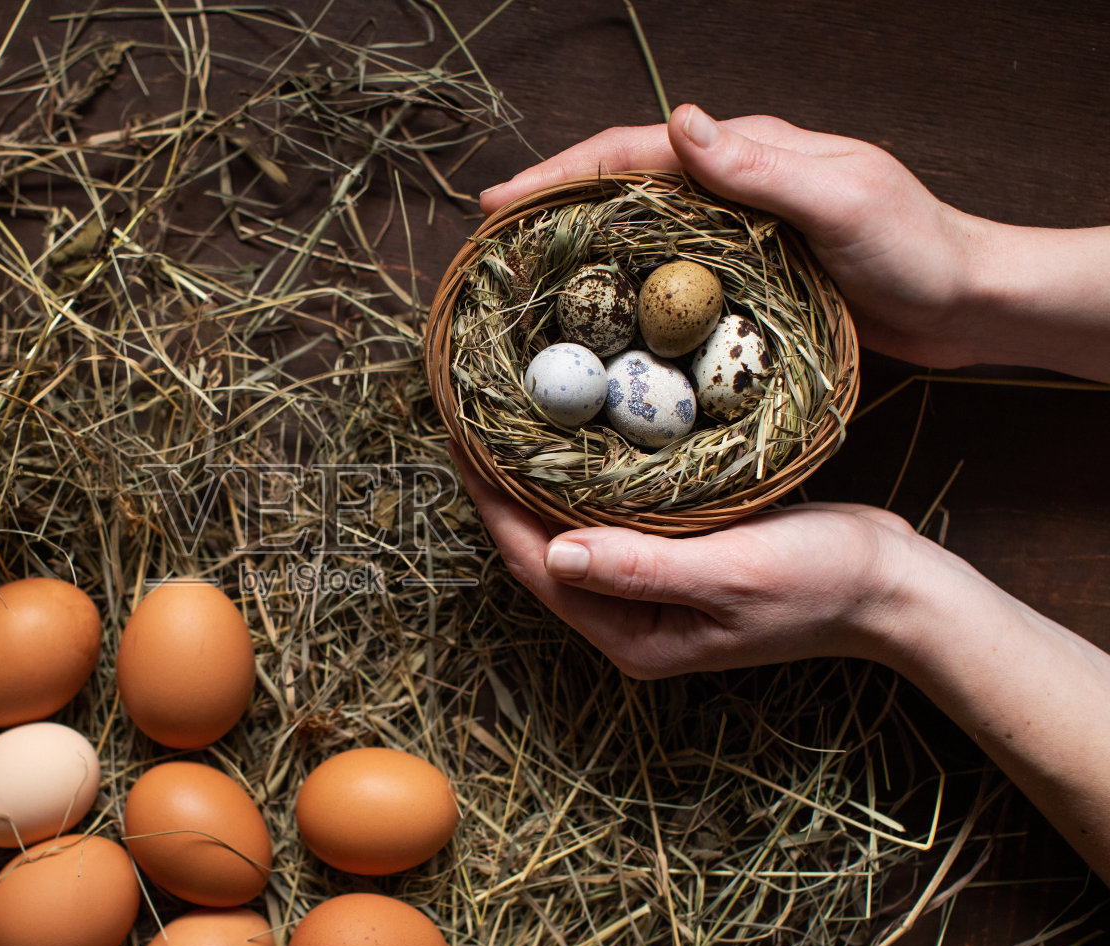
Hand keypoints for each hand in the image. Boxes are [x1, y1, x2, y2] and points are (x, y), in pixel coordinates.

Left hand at [454, 447, 920, 677]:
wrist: (896, 586)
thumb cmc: (822, 584)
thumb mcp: (733, 573)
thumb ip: (644, 567)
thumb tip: (557, 550)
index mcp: (631, 636)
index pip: (535, 564)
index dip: (491, 502)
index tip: (458, 440)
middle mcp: (628, 617)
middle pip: (540, 547)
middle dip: (501, 486)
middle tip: (467, 415)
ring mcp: (649, 588)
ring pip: (568, 527)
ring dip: (534, 477)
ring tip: (500, 418)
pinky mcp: (673, 555)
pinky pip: (607, 513)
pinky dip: (582, 477)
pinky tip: (569, 434)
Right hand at [480, 103, 986, 370]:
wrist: (967, 301)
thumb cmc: (915, 249)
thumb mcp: (841, 201)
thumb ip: (761, 166)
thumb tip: (680, 124)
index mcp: (745, 152)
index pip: (632, 153)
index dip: (559, 175)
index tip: (497, 203)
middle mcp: (730, 184)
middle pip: (618, 185)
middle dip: (547, 205)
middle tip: (487, 240)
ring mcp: (733, 229)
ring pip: (633, 228)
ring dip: (573, 245)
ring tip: (516, 275)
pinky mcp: (742, 272)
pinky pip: (662, 271)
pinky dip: (617, 284)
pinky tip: (591, 312)